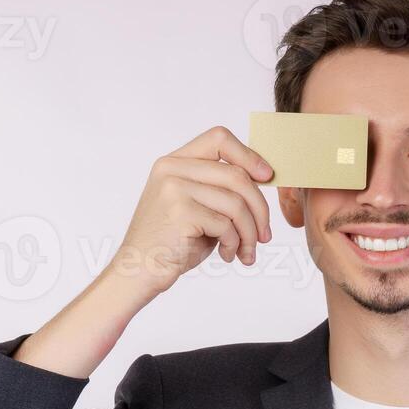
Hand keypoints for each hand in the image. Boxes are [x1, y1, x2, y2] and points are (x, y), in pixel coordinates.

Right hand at [108, 125, 274, 296]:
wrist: (140, 270)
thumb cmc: (173, 241)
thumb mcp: (197, 205)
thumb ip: (220, 188)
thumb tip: (265, 176)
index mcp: (174, 162)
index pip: (219, 138)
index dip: (249, 155)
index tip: (267, 177)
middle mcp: (171, 169)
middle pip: (236, 176)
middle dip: (260, 208)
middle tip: (265, 234)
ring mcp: (173, 189)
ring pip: (236, 203)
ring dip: (249, 232)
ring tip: (246, 250)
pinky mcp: (180, 212)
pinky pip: (226, 225)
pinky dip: (234, 244)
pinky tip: (228, 255)